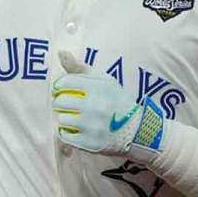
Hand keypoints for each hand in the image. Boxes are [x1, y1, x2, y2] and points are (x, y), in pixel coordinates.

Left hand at [51, 50, 165, 159]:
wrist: (137, 130)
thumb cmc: (117, 101)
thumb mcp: (104, 80)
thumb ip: (80, 67)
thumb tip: (61, 53)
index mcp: (100, 87)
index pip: (64, 83)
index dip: (60, 86)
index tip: (64, 90)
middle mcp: (97, 107)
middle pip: (60, 102)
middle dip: (62, 102)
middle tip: (70, 104)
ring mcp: (93, 127)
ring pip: (62, 119)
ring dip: (66, 118)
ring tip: (77, 117)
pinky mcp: (90, 143)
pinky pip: (65, 135)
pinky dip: (68, 132)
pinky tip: (79, 128)